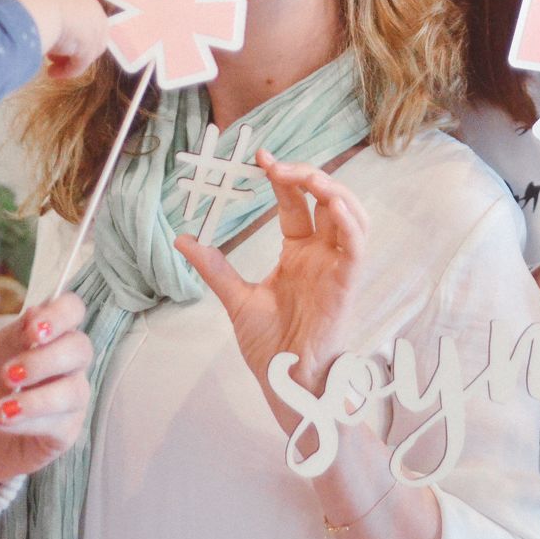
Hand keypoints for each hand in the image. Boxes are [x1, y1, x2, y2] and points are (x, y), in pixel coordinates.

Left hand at [0, 294, 93, 497]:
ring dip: (36, 399)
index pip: (71, 311)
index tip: (34, 330)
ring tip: (0, 410)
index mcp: (47, 338)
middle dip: (44, 360)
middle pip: (80, 349)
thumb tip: (39, 312)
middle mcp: (64, 366)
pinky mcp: (63, 435)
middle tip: (7, 374)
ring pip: (75, 390)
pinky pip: (61, 425)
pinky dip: (29, 422)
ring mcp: (68, 401)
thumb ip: (14, 337)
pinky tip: (3, 422)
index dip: (60, 315)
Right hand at [6, 0, 110, 78]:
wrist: (40, 9)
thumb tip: (41, 28)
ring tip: (50, 63)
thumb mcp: (41, 0)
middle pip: (88, 29)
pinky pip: (78, 64)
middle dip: (71, 42)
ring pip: (84, 49)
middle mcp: (92, 8)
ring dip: (67, 58)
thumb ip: (49, 12)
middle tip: (52, 50)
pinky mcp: (90, 49)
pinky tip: (52, 73)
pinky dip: (65, 71)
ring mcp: (95, 29)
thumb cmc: (34, 1)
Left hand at [173, 151, 366, 403]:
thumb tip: (183, 240)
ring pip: (350, 215)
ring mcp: (336, 266)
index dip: (284, 178)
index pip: (297, 203)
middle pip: (326, 199)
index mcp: (300, 252)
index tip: (262, 158)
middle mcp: (321, 253)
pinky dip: (349, 223)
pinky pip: (356, 247)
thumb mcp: (236, 298)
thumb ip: (214, 267)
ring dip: (333, 190)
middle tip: (276, 165)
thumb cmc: (270, 344)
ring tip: (307, 176)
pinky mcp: (346, 283)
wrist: (284, 380)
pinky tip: (332, 205)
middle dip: (306, 175)